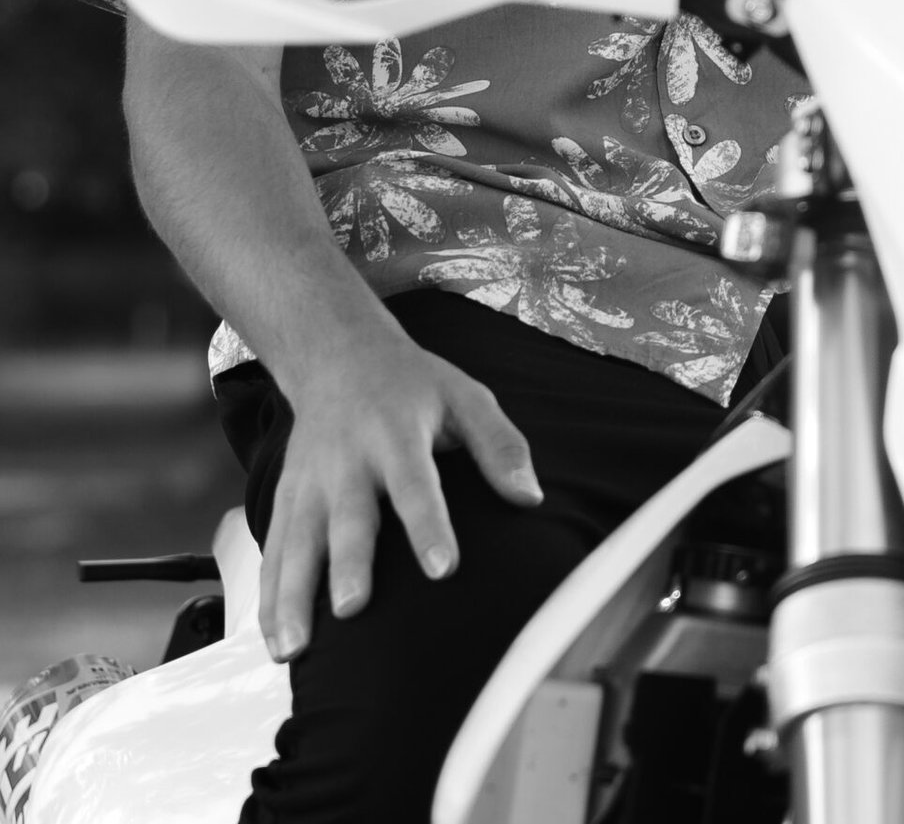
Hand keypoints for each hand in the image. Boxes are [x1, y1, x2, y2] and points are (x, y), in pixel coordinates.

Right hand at [258, 328, 542, 661]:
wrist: (338, 354)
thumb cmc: (413, 385)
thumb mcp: (465, 396)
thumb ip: (500, 444)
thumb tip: (531, 498)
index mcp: (397, 434)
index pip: (415, 483)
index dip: (429, 525)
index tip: (444, 568)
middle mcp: (348, 460)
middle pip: (348, 517)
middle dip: (348, 563)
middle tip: (352, 608)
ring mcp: (311, 482)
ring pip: (298, 543)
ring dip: (292, 597)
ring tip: (294, 651)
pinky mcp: (287, 498)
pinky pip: (275, 553)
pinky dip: (269, 600)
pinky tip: (275, 645)